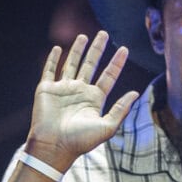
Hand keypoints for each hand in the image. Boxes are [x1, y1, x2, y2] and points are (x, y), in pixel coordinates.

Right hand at [26, 32, 138, 169]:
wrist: (54, 147)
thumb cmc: (80, 141)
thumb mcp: (107, 127)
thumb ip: (121, 110)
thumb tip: (135, 93)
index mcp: (95, 99)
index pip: (108, 76)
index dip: (116, 63)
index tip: (125, 49)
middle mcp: (80, 92)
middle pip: (91, 65)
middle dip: (98, 49)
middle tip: (104, 34)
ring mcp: (63, 89)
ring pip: (72, 64)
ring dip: (77, 50)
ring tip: (84, 36)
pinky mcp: (46, 89)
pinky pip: (49, 70)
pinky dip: (52, 59)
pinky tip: (56, 49)